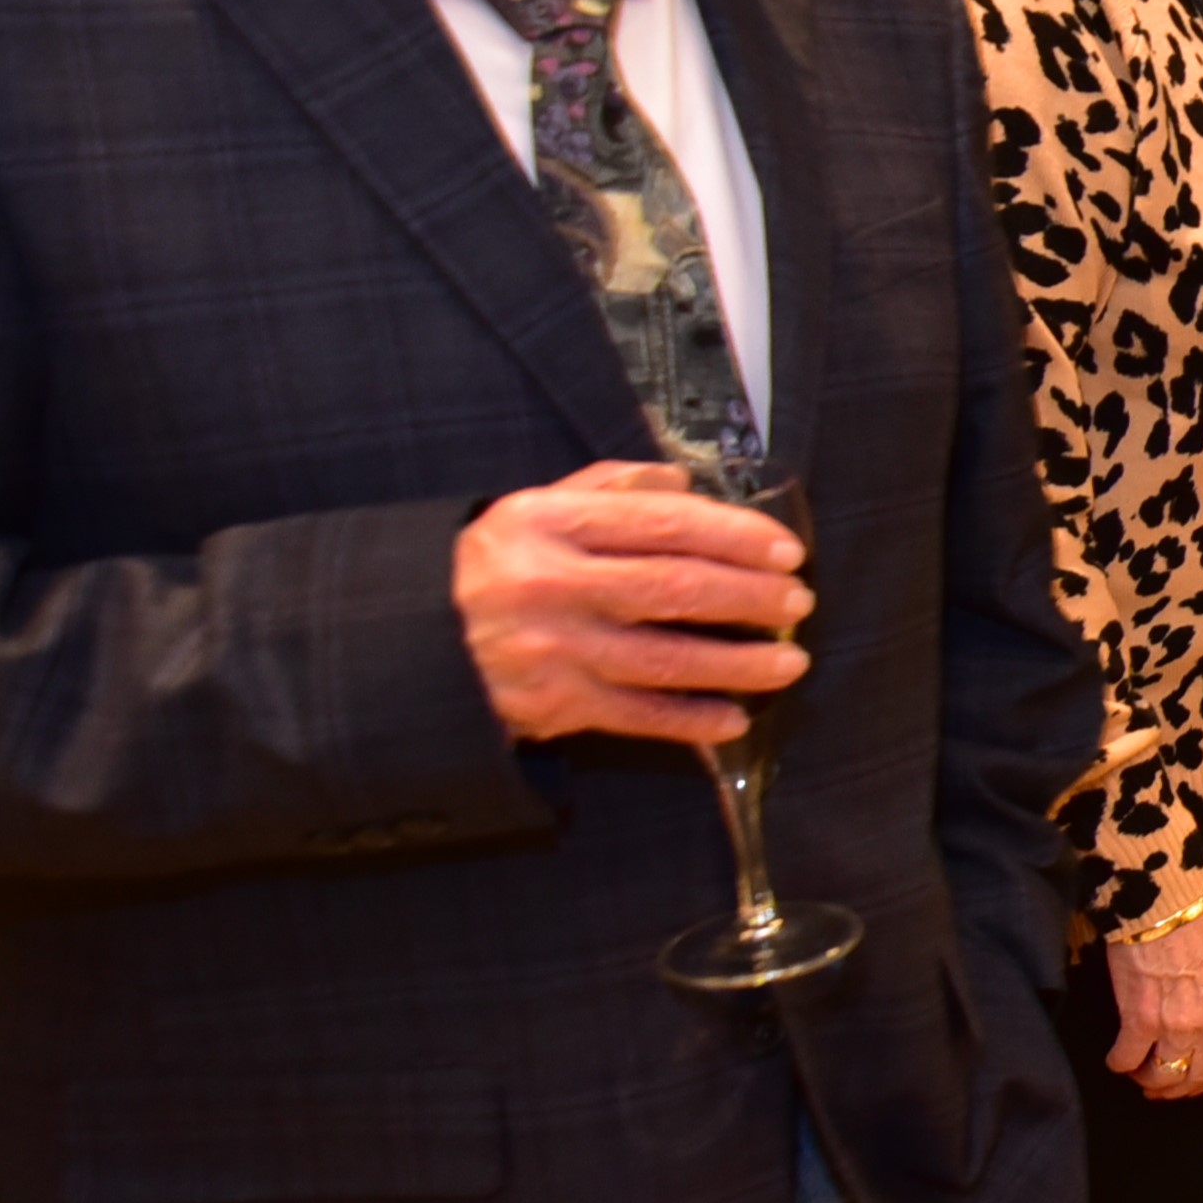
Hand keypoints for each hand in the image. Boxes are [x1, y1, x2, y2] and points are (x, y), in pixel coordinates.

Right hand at [453, 460, 810, 745]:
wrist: (406, 643)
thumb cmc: (489, 568)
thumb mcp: (530, 510)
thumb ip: (606, 488)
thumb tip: (682, 482)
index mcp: (548, 525)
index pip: (665, 524)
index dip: (735, 535)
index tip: (785, 550)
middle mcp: (550, 584)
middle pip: (676, 588)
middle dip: (749, 597)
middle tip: (796, 603)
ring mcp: (551, 650)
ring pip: (666, 658)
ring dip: (739, 664)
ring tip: (789, 662)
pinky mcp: (549, 705)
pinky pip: (637, 716)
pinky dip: (691, 720)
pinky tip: (734, 718)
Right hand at [1104, 892, 1202, 1100]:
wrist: (1170, 901)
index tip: (1201, 1084)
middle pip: (1199, 1074)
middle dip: (1180, 1086)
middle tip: (1163, 1086)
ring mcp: (1179, 1027)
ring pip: (1164, 1074)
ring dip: (1150, 1079)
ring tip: (1140, 1074)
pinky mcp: (1141, 1021)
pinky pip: (1128, 1058)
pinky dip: (1120, 1062)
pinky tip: (1117, 1059)